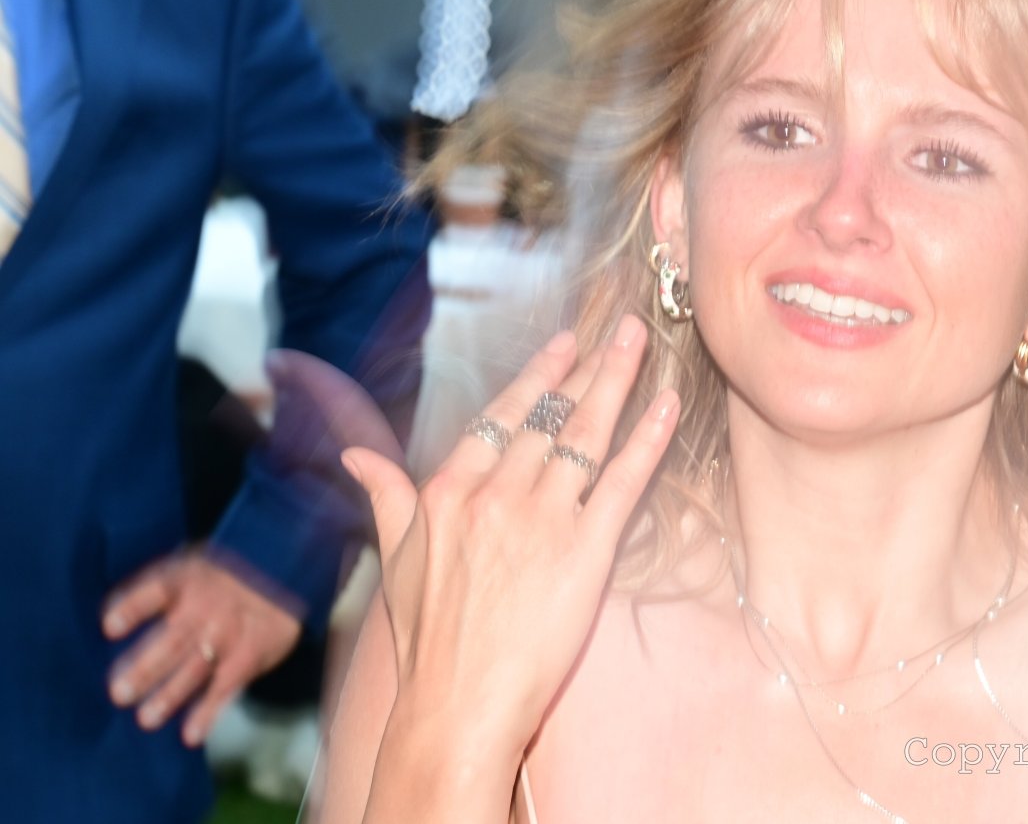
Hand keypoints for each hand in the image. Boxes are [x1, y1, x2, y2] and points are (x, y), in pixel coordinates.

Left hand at [103, 552, 303, 745]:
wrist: (278, 572)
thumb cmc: (217, 576)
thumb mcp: (188, 564)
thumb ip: (151, 586)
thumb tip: (105, 615)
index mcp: (186, 581)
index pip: (156, 592)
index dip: (133, 608)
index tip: (109, 627)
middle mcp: (206, 608)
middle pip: (173, 639)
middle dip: (146, 667)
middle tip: (120, 693)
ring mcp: (228, 634)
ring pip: (197, 668)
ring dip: (171, 695)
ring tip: (146, 720)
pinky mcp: (247, 657)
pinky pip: (226, 687)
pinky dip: (209, 713)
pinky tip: (191, 735)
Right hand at [343, 319, 677, 760]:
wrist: (456, 705)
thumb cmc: (427, 642)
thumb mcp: (393, 560)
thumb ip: (384, 497)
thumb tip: (356, 456)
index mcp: (446, 491)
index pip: (500, 416)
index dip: (537, 377)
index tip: (565, 345)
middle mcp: (494, 494)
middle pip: (550, 416)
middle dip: (590, 366)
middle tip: (622, 327)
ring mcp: (540, 519)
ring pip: (585, 433)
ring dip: (618, 381)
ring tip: (640, 343)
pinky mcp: (584, 550)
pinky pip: (621, 478)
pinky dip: (647, 438)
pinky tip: (665, 404)